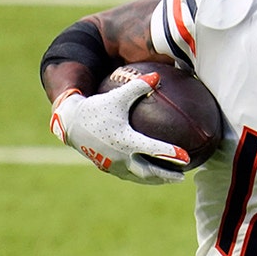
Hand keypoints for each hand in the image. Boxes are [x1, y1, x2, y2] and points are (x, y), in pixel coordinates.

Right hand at [49, 74, 186, 183]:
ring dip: (156, 179)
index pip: (151, 149)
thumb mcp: (117, 97)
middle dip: (166, 176)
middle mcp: (119, 156)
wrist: (70, 124)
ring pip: (139, 177)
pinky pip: (130, 176)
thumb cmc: (96, 108)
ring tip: (172, 179)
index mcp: (124, 139)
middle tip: (182, 177)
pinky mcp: (108, 168)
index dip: (169, 154)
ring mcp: (113, 165)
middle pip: (147, 171)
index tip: (186, 158)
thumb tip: (158, 76)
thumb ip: (138, 87)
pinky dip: (144, 178)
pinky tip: (154, 176)